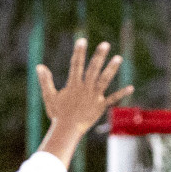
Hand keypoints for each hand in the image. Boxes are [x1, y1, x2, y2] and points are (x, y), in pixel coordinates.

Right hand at [36, 39, 131, 166]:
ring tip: (118, 58)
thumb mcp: (49, 96)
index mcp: (73, 85)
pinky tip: (131, 88)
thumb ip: (45, 81)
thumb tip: (39, 66)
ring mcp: (94, 97)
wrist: (67, 131)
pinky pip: (113, 99)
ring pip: (104, 80)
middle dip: (99, 56)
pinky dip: (121, 94)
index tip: (82, 40)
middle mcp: (85, 88)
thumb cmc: (57, 114)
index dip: (79, 52)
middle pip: (93, 69)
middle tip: (105, 44)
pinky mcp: (100, 106)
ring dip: (112, 69)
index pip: (76, 65)